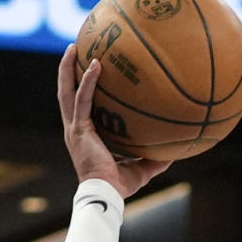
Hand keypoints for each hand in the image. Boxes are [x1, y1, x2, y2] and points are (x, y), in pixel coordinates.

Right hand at [58, 46, 171, 199]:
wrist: (106, 194)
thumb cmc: (120, 186)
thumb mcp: (141, 169)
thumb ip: (154, 159)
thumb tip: (176, 152)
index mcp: (84, 136)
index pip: (78, 107)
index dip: (78, 89)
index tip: (85, 72)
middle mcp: (75, 129)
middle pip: (65, 93)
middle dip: (67, 71)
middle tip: (74, 50)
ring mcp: (74, 128)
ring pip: (66, 92)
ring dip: (68, 68)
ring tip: (75, 47)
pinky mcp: (79, 129)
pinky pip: (83, 100)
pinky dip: (88, 82)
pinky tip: (97, 65)